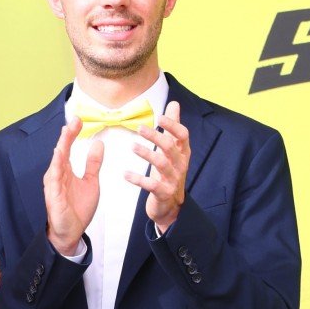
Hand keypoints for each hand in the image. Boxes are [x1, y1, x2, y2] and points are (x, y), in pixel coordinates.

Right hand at [44, 119, 102, 256]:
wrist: (72, 232)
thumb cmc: (78, 208)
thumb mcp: (90, 181)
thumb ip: (92, 163)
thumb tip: (98, 143)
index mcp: (65, 171)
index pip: (67, 148)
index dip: (71, 134)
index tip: (77, 119)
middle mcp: (57, 176)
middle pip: (60, 152)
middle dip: (66, 136)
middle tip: (73, 120)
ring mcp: (54, 186)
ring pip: (55, 164)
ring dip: (60, 150)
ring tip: (65, 135)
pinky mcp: (54, 198)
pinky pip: (54, 182)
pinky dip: (56, 169)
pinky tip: (59, 159)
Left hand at [127, 101, 190, 233]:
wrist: (170, 204)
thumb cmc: (169, 172)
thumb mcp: (173, 149)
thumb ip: (172, 127)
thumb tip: (174, 104)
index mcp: (183, 152)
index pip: (183, 135)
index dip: (172, 126)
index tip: (159, 117)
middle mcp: (180, 164)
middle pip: (171, 147)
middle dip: (155, 137)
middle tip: (139, 128)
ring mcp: (173, 179)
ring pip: (162, 164)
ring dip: (147, 154)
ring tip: (132, 147)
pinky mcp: (164, 192)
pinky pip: (151, 185)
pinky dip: (138, 179)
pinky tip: (126, 174)